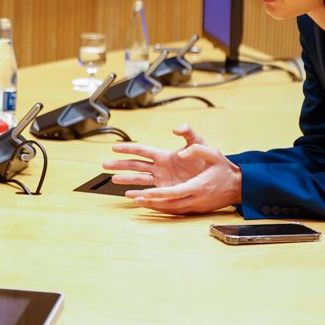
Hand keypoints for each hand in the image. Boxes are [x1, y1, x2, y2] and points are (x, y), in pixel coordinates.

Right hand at [102, 123, 240, 214]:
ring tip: (112, 179)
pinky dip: (139, 193)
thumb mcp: (199, 143)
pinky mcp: (167, 190)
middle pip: (135, 165)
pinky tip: (130, 195)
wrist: (219, 177)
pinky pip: (150, 191)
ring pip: (139, 179)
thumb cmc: (208, 160)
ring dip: (125, 179)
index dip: (128, 149)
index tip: (114, 148)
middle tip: (105, 164)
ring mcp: (163, 180)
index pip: (142, 150)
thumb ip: (188, 133)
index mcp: (164, 155)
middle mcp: (160, 167)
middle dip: (120, 164)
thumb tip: (176, 128)